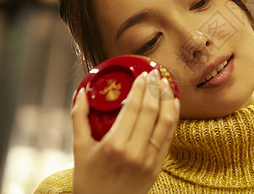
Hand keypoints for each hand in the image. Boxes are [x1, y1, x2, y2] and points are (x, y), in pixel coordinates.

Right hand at [71, 69, 179, 193]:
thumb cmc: (88, 180)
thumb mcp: (79, 149)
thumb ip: (79, 117)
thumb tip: (83, 91)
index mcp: (114, 145)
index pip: (133, 108)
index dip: (141, 88)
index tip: (144, 74)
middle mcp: (135, 152)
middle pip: (152, 111)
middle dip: (156, 88)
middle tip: (156, 73)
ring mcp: (149, 161)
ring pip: (166, 122)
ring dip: (168, 100)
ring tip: (167, 85)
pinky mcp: (158, 167)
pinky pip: (170, 137)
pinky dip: (174, 118)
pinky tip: (173, 104)